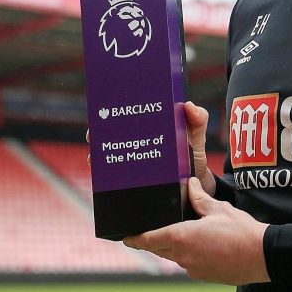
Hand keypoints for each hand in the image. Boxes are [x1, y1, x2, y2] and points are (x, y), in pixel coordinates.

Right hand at [84, 102, 213, 186]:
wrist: (194, 185)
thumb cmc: (192, 154)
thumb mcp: (197, 136)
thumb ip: (198, 119)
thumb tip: (188, 106)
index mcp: (151, 124)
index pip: (127, 113)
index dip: (113, 109)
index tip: (103, 108)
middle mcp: (137, 139)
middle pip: (111, 133)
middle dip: (99, 131)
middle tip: (94, 134)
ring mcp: (132, 158)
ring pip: (108, 153)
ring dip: (98, 153)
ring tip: (95, 156)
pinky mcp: (132, 177)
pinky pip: (115, 174)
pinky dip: (106, 173)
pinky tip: (102, 174)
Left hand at [123, 177, 269, 284]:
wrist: (263, 257)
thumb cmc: (241, 231)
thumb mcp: (219, 209)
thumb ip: (200, 199)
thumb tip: (190, 184)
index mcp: (181, 237)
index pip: (148, 239)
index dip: (134, 238)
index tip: (125, 237)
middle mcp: (182, 256)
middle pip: (158, 249)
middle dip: (153, 240)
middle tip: (150, 229)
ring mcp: (192, 269)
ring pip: (174, 256)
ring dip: (173, 246)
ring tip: (182, 232)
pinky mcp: (203, 275)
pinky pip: (188, 263)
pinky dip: (189, 253)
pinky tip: (203, 244)